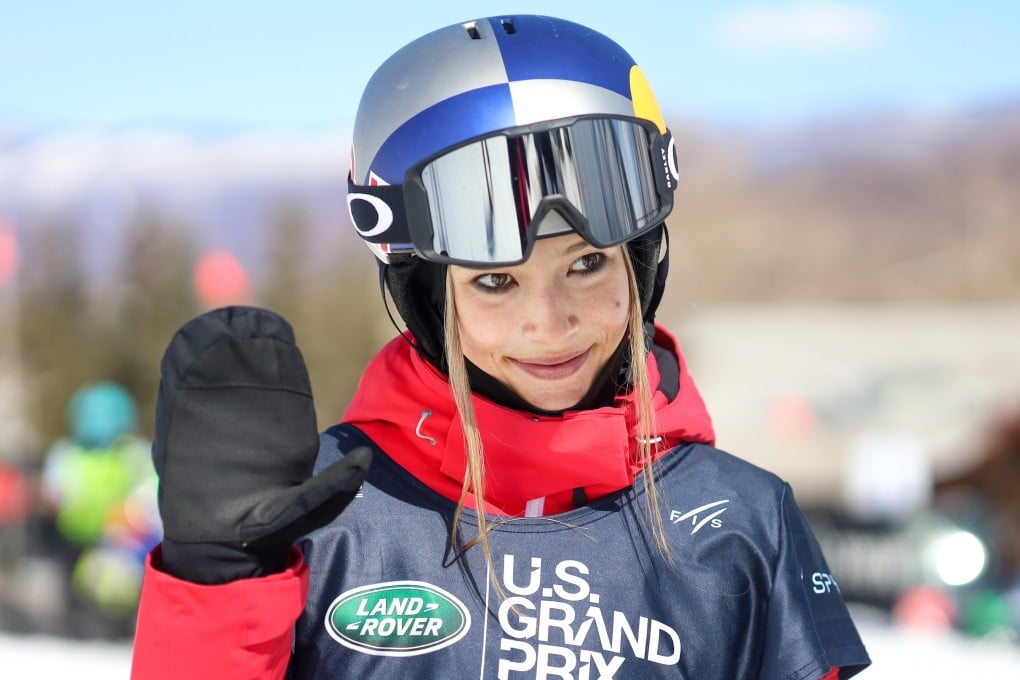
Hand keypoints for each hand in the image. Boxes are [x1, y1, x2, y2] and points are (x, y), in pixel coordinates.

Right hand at [152, 306, 370, 583]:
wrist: (220, 550)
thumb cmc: (270, 528)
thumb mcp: (307, 508)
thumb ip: (334, 486)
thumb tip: (366, 459)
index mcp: (282, 429)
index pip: (283, 382)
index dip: (279, 357)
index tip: (275, 333)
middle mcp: (251, 421)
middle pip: (248, 372)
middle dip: (244, 344)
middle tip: (240, 322)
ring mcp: (215, 426)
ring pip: (215, 379)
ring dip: (212, 352)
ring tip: (211, 330)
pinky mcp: (183, 435)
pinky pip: (183, 396)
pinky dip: (184, 371)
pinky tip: (184, 354)